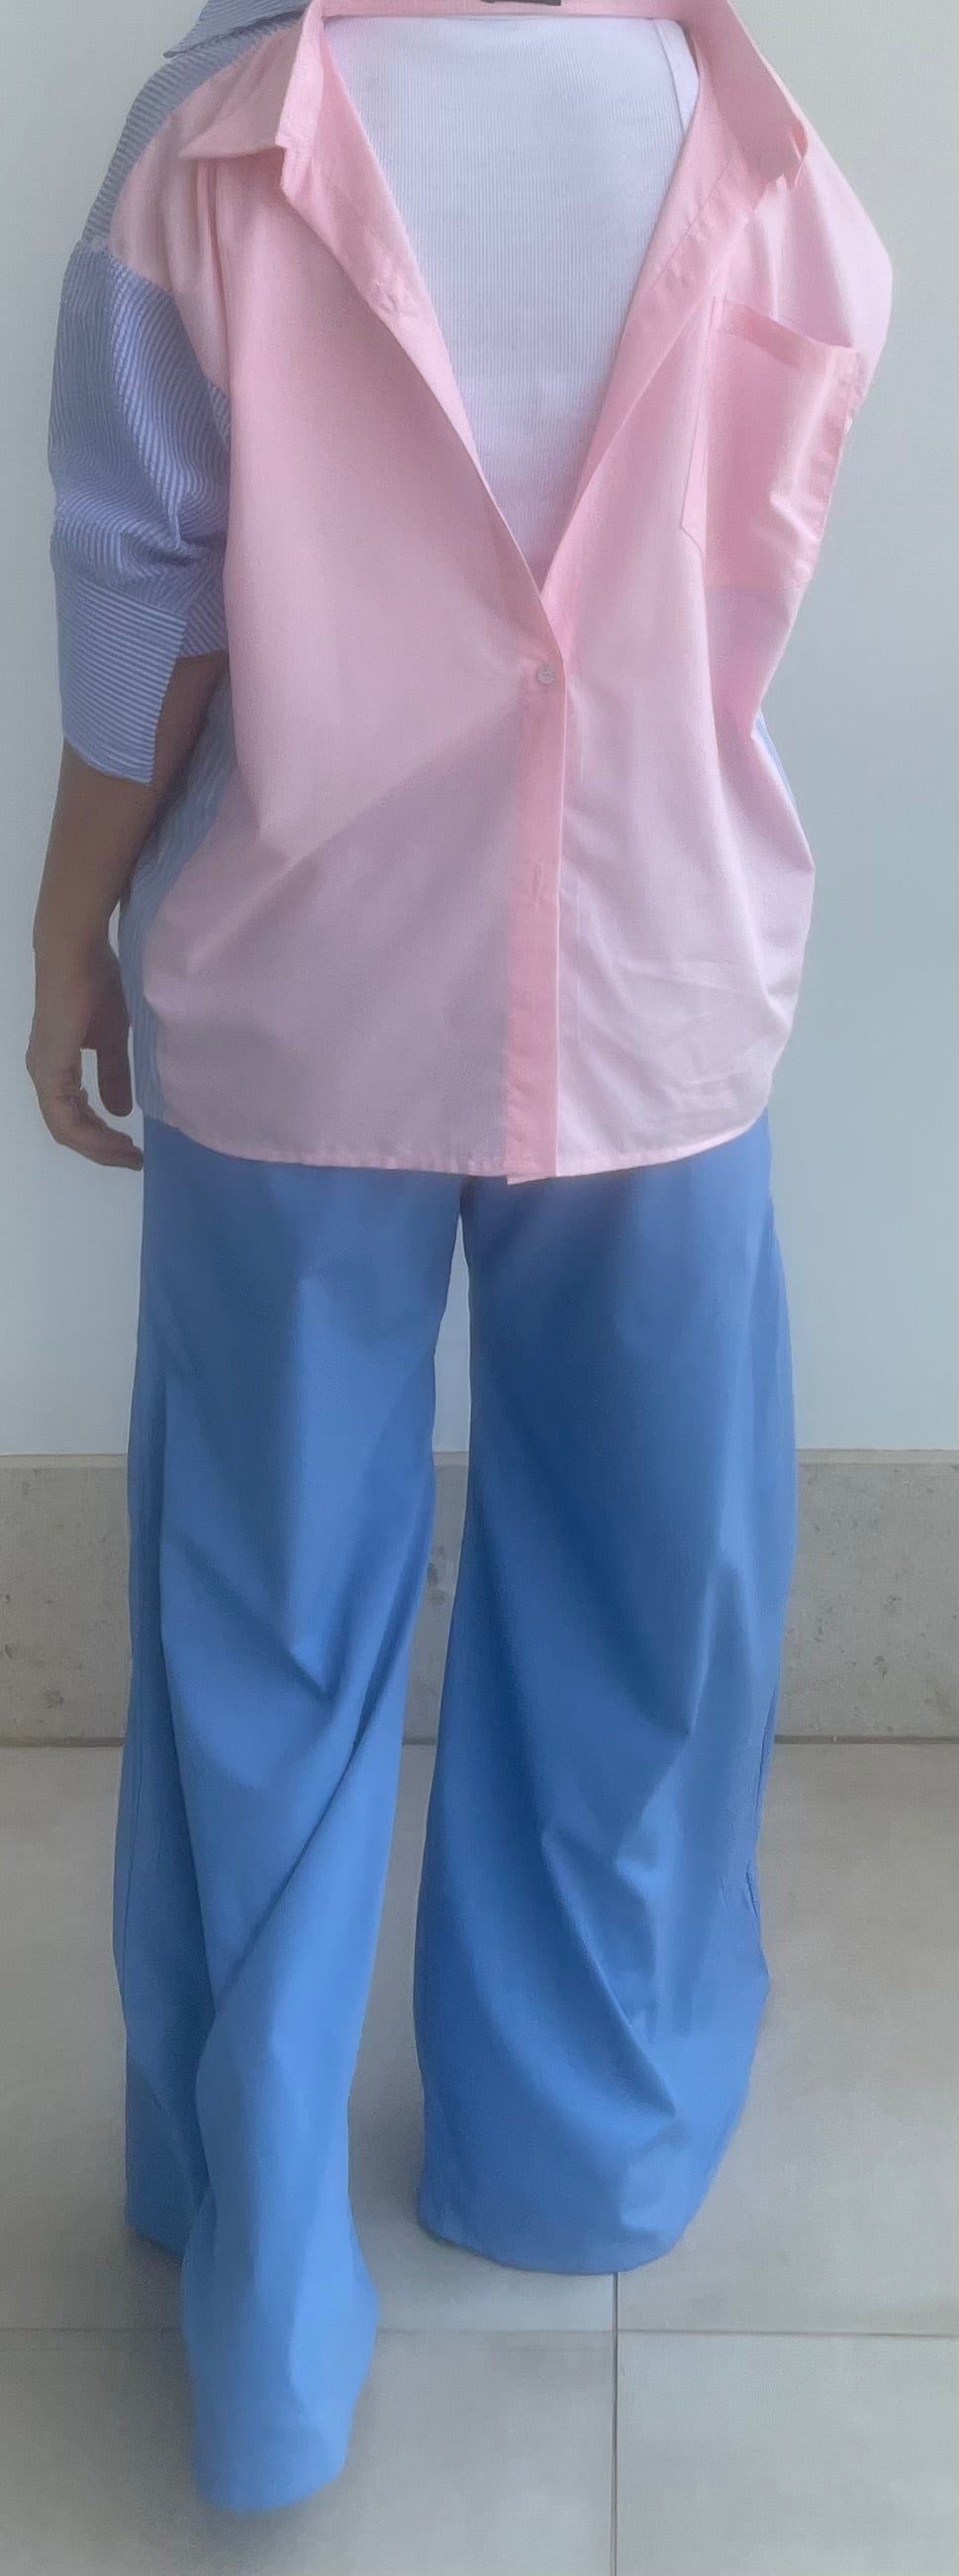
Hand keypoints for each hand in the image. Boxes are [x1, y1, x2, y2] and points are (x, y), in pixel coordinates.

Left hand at [26, 938, 142, 1168]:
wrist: (78, 954)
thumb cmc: (96, 986)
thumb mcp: (112, 1039)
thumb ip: (114, 1075)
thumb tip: (121, 1112)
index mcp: (56, 1068)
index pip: (74, 1118)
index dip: (101, 1139)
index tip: (133, 1150)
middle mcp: (44, 1075)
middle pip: (69, 1131)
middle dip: (103, 1150)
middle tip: (135, 1161)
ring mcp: (44, 1073)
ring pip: (66, 1129)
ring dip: (99, 1147)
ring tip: (129, 1154)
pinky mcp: (50, 1069)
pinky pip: (65, 1117)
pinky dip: (90, 1133)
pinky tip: (115, 1137)